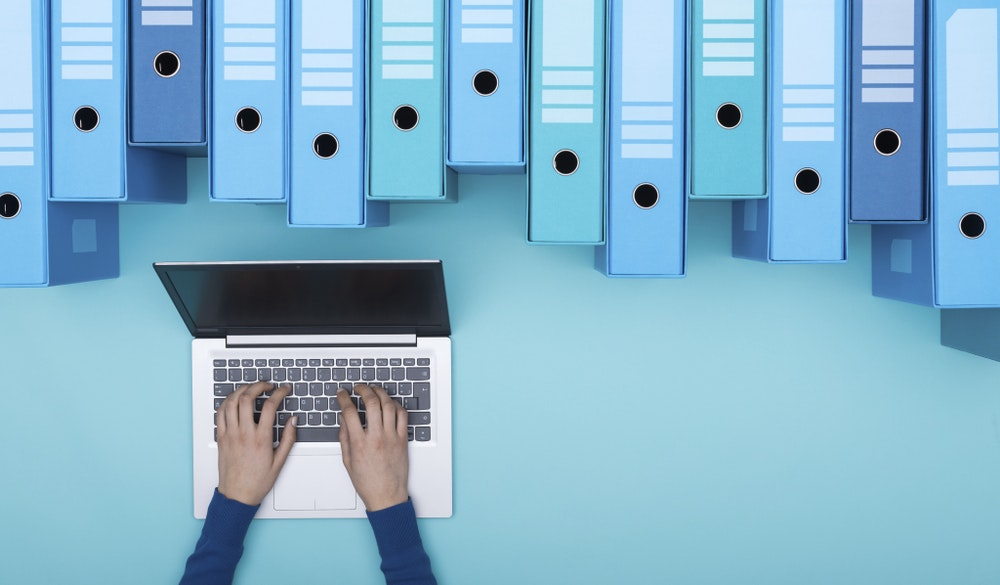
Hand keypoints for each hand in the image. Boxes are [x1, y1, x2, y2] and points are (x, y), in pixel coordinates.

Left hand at [216, 381, 296, 505]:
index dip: (279, 392)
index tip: (284, 389)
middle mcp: (244, 433)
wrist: (237, 495)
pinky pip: (220, 413)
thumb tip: (293, 420)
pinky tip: (235, 401)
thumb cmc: (257, 481)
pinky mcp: (221, 438)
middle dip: (258, 385)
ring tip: (251, 388)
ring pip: (231, 402)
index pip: (270, 406)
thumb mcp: (280, 461)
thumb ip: (288, 437)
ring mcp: (230, 434)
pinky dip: (227, 402)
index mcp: (261, 438)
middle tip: (267, 385)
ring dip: (242, 390)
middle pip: (247, 398)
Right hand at [337, 384, 409, 511]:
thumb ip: (344, 437)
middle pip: (371, 403)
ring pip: (389, 405)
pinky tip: (390, 404)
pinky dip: (396, 405)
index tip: (342, 393)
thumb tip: (343, 419)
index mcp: (359, 443)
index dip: (344, 398)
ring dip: (380, 393)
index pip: (349, 412)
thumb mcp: (347, 460)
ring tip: (374, 391)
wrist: (386, 496)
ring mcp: (392, 437)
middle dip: (363, 389)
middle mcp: (376, 437)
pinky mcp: (403, 440)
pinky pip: (402, 415)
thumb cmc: (367, 482)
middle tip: (359, 387)